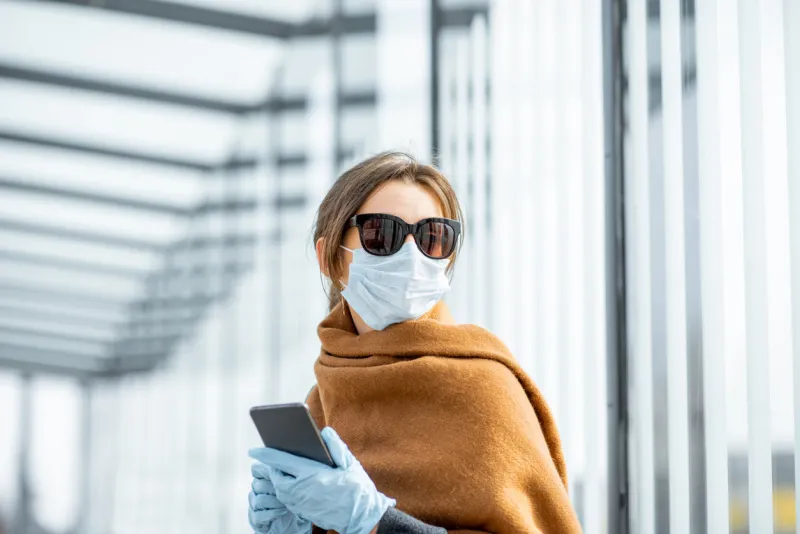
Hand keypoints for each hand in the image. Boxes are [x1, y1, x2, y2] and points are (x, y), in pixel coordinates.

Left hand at [249, 427, 394, 533]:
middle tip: (274, 458)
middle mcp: (303, 490)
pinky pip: (287, 499)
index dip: (266, 454)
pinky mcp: (304, 512)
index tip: (253, 450)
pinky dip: (286, 489)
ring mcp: (302, 503)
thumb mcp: (349, 464)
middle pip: (277, 477)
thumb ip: (336, 446)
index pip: (282, 461)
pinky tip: (293, 482)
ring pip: (280, 490)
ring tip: (283, 469)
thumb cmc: (357, 488)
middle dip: (273, 467)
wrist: (361, 517)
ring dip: (279, 479)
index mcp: (313, 475)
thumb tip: (325, 432)